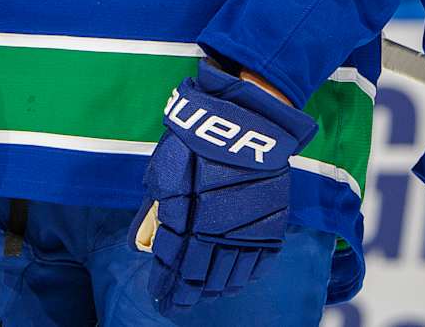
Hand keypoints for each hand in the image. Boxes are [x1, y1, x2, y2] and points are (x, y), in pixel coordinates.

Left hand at [132, 61, 316, 311]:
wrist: (250, 120)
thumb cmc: (201, 138)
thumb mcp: (166, 167)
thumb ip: (159, 204)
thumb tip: (152, 234)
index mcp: (187, 221)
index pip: (172, 266)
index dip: (165, 285)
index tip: (160, 298)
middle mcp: (217, 234)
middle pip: (201, 278)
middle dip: (188, 294)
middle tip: (180, 304)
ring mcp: (248, 231)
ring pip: (231, 275)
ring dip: (216, 288)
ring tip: (207, 294)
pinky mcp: (272, 224)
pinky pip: (260, 261)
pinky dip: (247, 275)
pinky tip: (238, 279)